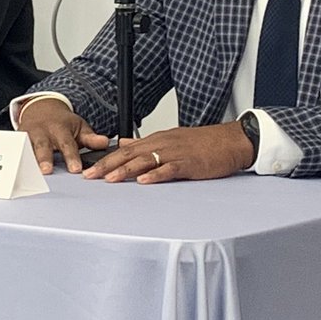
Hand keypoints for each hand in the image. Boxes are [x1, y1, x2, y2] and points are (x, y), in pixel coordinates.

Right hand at [18, 97, 109, 173]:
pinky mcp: (17, 140)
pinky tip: (16, 171)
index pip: (67, 144)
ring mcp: (28, 135)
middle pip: (42, 145)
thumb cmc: (62, 123)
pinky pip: (15, 150)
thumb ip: (91, 138)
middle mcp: (42, 131)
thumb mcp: (79, 127)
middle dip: (44, 158)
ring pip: (25, 148)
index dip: (71, 157)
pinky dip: (15, 159)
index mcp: (60, 128)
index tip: (76, 169)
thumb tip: (105, 142)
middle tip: (47, 171)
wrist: (41, 108)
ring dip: (27, 160)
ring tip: (29, 174)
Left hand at [84, 121, 253, 182]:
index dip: (106, 159)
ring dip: (125, 170)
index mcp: (157, 139)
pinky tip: (144, 181)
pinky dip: (155, 175)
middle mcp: (163, 144)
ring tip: (109, 179)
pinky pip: (169, 169)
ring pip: (145, 160)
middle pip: (130, 154)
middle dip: (107, 165)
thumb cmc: (204, 143)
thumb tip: (125, 143)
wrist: (231, 141)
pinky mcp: (189, 163)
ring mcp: (175, 153)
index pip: (126, 149)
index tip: (90, 169)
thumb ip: (147, 142)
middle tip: (90, 176)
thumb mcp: (171, 138)